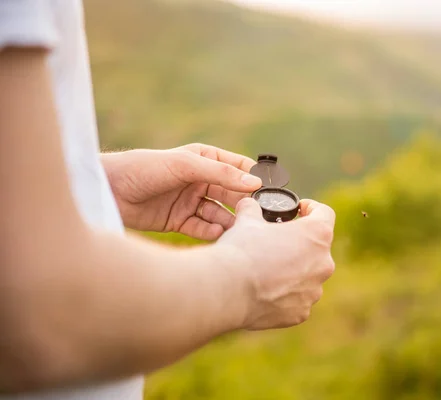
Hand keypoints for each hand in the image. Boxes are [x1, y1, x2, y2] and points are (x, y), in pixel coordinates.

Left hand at [102, 144, 262, 239]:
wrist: (105, 191)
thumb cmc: (141, 168)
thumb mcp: (183, 165)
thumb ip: (220, 173)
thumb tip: (254, 182)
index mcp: (204, 159)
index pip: (238, 167)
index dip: (254, 178)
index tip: (270, 190)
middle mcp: (200, 180)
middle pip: (231, 193)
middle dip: (244, 204)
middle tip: (258, 217)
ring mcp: (191, 201)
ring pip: (219, 213)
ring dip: (230, 221)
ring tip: (240, 230)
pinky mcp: (180, 221)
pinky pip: (203, 228)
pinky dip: (211, 232)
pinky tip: (217, 234)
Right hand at [217, 198, 335, 329]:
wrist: (228, 289)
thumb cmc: (241, 250)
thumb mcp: (246, 221)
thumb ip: (252, 210)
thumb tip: (248, 205)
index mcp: (317, 234)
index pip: (324, 214)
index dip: (311, 209)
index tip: (299, 211)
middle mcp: (324, 263)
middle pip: (317, 248)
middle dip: (299, 245)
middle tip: (278, 242)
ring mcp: (315, 291)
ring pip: (308, 276)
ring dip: (293, 272)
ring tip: (267, 270)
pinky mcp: (302, 313)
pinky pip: (297, 300)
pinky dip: (285, 295)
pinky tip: (264, 292)